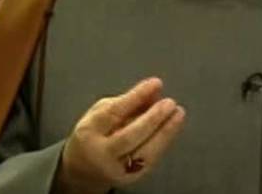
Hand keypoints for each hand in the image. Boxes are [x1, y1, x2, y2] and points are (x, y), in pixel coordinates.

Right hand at [55, 77, 186, 193]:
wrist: (83, 171)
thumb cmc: (94, 135)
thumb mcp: (100, 114)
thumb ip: (126, 103)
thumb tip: (154, 92)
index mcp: (89, 132)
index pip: (114, 113)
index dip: (136, 97)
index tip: (155, 83)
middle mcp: (102, 153)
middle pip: (129, 137)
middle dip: (152, 118)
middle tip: (169, 103)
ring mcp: (117, 169)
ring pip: (144, 152)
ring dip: (165, 132)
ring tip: (178, 114)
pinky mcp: (131, 178)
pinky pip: (151, 159)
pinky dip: (163, 142)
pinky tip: (172, 128)